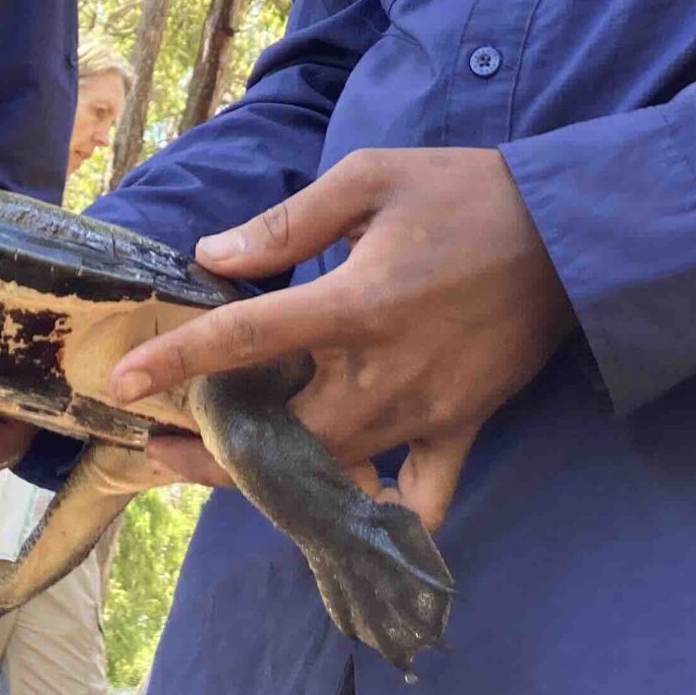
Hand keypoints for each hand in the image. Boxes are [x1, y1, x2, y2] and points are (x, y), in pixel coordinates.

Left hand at [108, 146, 575, 527]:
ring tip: (222, 466)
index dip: (179, 363)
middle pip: (281, 437)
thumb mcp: (371, 178)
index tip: (124, 385)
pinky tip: (338, 513)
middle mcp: (383, 372)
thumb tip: (216, 254)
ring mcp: (425, 410)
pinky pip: (421, 497)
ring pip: (333, 470)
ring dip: (274, 477)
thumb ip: (290, 222)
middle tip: (164, 442)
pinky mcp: (463, 427)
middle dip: (213, 449)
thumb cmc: (465, 193)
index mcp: (354, 303)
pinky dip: (379, 516)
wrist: (571, 232)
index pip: (246, 341)